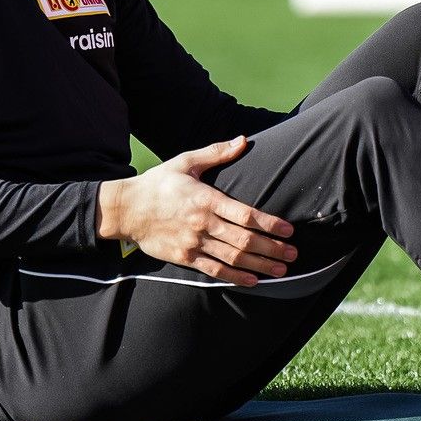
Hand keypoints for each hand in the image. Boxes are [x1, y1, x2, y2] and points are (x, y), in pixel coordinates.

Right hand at [97, 136, 296, 286]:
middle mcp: (202, 223)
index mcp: (205, 199)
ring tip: (282, 269)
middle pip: (244, 240)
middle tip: (293, 253)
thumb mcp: (186, 162)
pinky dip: (236, 277)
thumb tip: (243, 139)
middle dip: (272, 248)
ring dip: (260, 265)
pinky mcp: (185, 257)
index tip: (289, 230)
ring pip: (233, 258)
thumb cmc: (159, 183)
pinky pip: (214, 270)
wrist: (127, 209)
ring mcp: (193, 243)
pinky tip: (254, 280)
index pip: (244, 214)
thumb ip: (216, 152)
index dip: (270, 224)